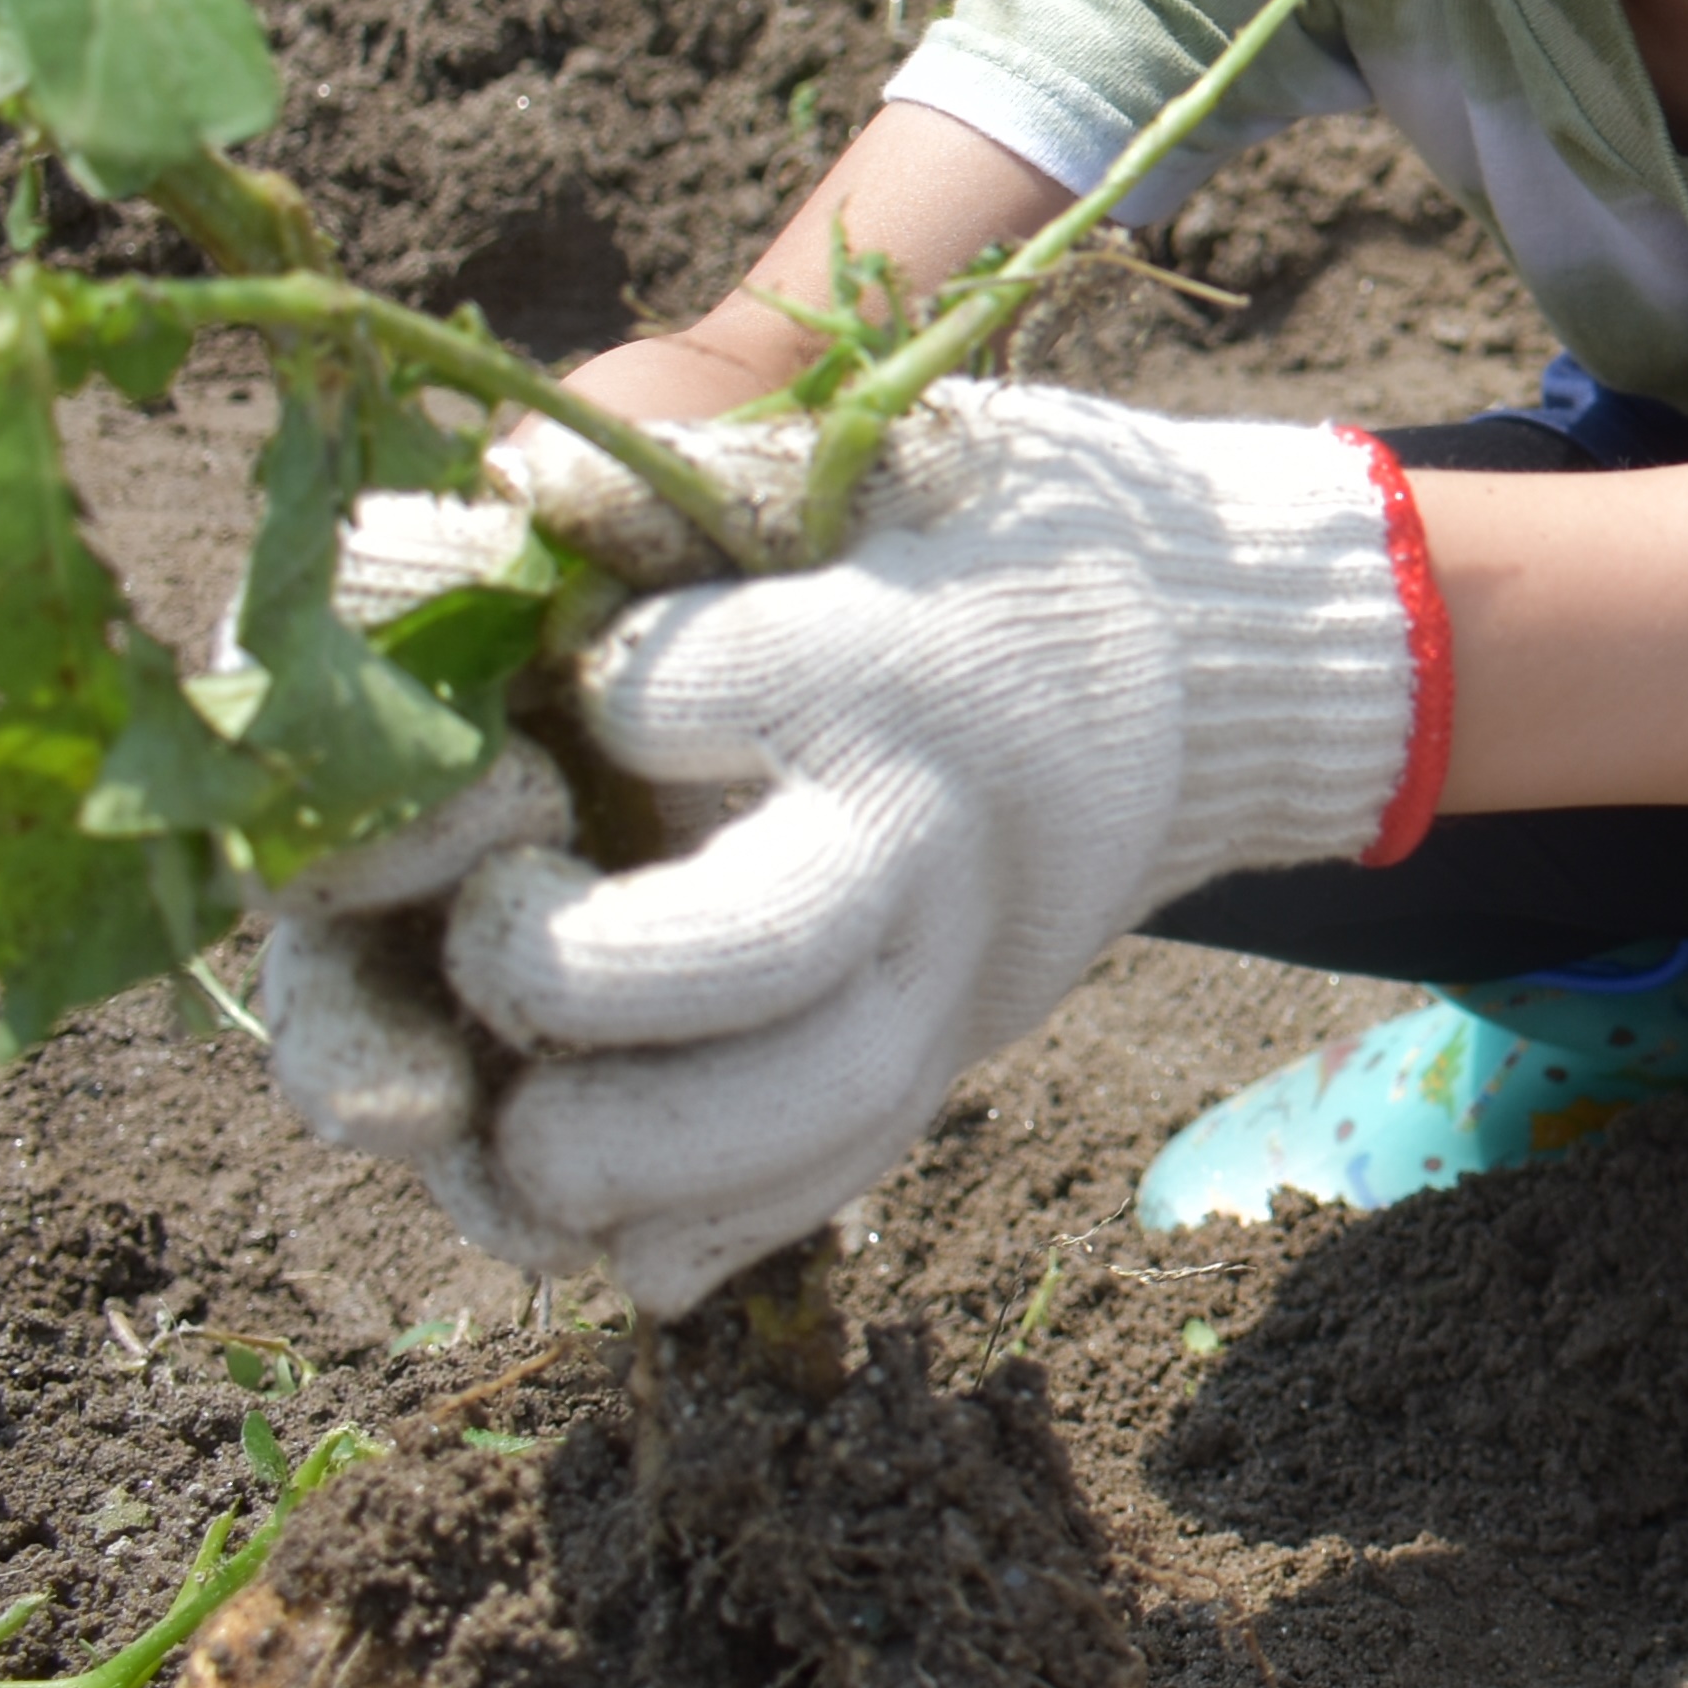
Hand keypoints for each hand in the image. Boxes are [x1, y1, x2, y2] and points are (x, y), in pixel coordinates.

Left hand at [258, 386, 1436, 1309]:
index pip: (673, 697)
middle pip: (750, 950)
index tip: (569, 675)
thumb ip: (682, 470)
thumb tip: (484, 505)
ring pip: (783, 1127)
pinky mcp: (939, 1064)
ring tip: (514, 1116)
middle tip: (493, 927)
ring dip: (602, 1156)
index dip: (576, 698)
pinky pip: (810, 1198)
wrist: (1202, 671)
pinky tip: (582, 1207)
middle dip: (558, 969)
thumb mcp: (873, 451)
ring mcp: (945, 977)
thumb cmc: (989, 534)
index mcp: (900, 660)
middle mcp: (930, 838)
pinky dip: (677, 1236)